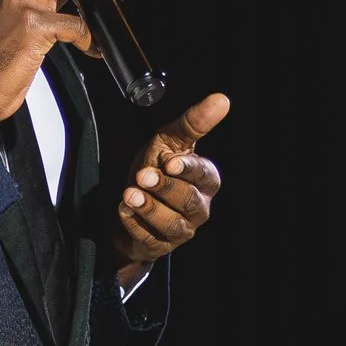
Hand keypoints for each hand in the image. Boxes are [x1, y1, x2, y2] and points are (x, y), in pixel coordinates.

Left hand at [112, 93, 228, 269]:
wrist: (130, 202)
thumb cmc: (157, 168)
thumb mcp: (169, 141)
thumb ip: (193, 123)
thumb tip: (222, 99)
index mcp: (206, 181)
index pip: (204, 175)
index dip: (188, 169)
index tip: (169, 162)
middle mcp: (200, 208)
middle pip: (189, 201)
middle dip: (164, 188)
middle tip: (142, 176)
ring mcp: (182, 230)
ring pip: (172, 223)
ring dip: (150, 209)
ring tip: (129, 195)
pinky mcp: (161, 246)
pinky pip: (152, 240)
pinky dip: (136, 225)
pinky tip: (124, 211)